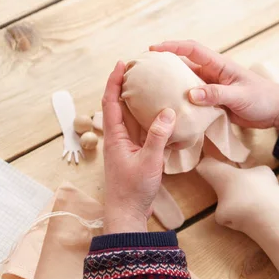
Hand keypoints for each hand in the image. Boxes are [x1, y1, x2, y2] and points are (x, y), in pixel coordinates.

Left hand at [102, 61, 175, 233]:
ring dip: (135, 100)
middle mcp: (117, 138)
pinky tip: (159, 114)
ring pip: (129, 117)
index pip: (111, 102)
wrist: (127, 214)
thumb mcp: (149, 161)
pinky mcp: (134, 154)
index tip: (122, 64)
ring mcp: (125, 146)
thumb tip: (167, 111)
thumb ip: (158, 136)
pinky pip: (139, 129)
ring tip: (149, 86)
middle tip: (138, 69)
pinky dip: (146, 118)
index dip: (115, 82)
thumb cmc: (133, 190)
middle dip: (125, 85)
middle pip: (117, 105)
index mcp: (114, 137)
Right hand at [150, 40, 278, 132]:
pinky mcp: (215, 103)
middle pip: (185, 65)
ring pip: (187, 84)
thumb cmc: (263, 98)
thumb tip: (190, 94)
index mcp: (219, 66)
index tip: (153, 49)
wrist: (277, 111)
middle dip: (166, 64)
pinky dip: (183, 102)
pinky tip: (171, 109)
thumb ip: (216, 95)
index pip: (192, 50)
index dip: (173, 46)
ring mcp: (213, 89)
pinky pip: (194, 100)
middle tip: (145, 70)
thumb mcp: (239, 96)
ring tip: (151, 90)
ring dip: (172, 85)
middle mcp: (213, 74)